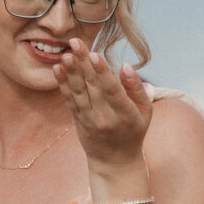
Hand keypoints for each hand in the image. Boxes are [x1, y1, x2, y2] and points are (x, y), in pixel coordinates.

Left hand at [51, 41, 153, 177]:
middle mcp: (105, 118)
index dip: (102, 72)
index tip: (94, 54)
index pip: (112, 90)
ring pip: (78, 92)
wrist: (115, 162)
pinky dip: (63, 84)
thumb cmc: (134, 131)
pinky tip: (58, 68)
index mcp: (125, 114)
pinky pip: (69, 100)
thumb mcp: (145, 112)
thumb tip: (125, 66)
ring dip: (71, 72)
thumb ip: (137, 89)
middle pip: (93, 87)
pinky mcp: (78, 120)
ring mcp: (89, 120)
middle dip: (83, 63)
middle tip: (76, 42)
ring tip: (66, 53)